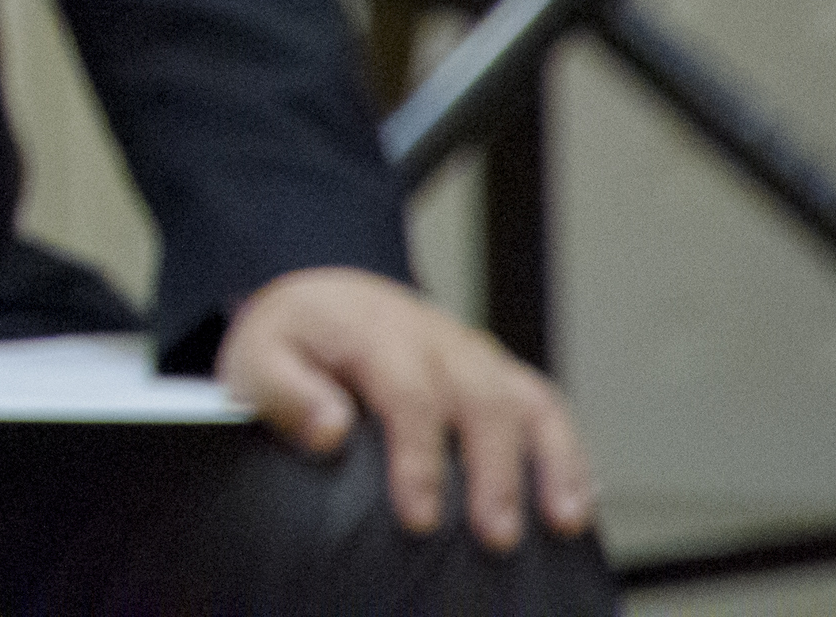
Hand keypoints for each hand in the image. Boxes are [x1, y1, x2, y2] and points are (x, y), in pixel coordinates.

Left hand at [222, 264, 596, 550]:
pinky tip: (577, 503)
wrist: (325, 299)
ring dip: (552, 461)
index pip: (408, 394)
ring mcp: (476, 354)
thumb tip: (330, 430)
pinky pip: (546, 407)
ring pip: (527, 400)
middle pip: (481, 399)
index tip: (419, 517)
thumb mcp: (258, 358)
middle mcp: (437, 339)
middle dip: (493, 472)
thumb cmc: (293, 342)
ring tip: (563, 523)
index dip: (418, 459)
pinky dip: (570, 453)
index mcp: (375, 332)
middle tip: (494, 536)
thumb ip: (284, 392)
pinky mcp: (500, 375)